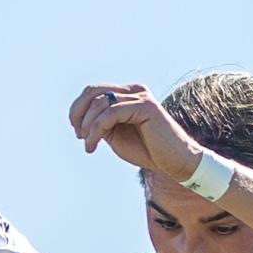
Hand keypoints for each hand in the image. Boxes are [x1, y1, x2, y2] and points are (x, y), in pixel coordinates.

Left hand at [68, 83, 200, 180]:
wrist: (175, 162)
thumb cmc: (148, 151)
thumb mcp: (116, 135)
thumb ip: (101, 124)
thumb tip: (79, 120)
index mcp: (127, 94)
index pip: (93, 91)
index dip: (78, 110)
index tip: (78, 133)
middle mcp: (133, 90)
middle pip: (93, 91)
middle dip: (78, 113)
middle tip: (78, 135)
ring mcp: (140, 96)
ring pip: (100, 102)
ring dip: (87, 126)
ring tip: (88, 145)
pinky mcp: (145, 106)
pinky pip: (111, 113)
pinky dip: (96, 129)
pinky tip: (93, 145)